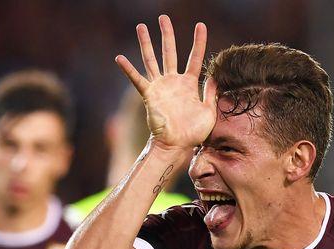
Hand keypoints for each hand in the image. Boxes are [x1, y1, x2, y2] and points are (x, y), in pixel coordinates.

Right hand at [115, 15, 217, 154]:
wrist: (177, 145)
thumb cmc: (194, 132)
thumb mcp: (209, 111)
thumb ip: (211, 93)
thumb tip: (214, 76)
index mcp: (189, 84)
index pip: (195, 57)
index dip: (198, 41)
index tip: (200, 25)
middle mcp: (173, 81)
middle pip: (169, 52)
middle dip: (167, 34)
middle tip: (163, 17)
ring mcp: (160, 87)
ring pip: (151, 60)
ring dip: (146, 43)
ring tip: (141, 26)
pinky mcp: (149, 95)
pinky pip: (137, 80)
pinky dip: (128, 69)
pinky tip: (119, 58)